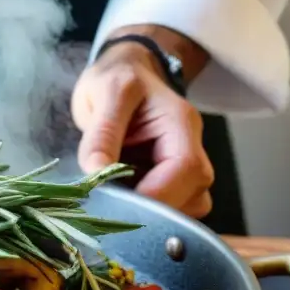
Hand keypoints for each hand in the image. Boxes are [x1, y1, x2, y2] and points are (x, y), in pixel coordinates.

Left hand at [71, 30, 213, 218]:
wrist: (123, 74)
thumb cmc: (118, 78)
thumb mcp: (107, 93)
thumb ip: (103, 134)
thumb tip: (96, 174)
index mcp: (181, 124)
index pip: (186, 169)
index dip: (156, 195)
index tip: (117, 205)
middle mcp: (192, 150)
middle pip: (192, 197)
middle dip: (151, 210)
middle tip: (108, 208)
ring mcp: (184, 171)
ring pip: (183, 211)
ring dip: (147, 215)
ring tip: (111, 200)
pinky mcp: (169, 184)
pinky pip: (167, 211)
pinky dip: (143, 214)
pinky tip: (118, 200)